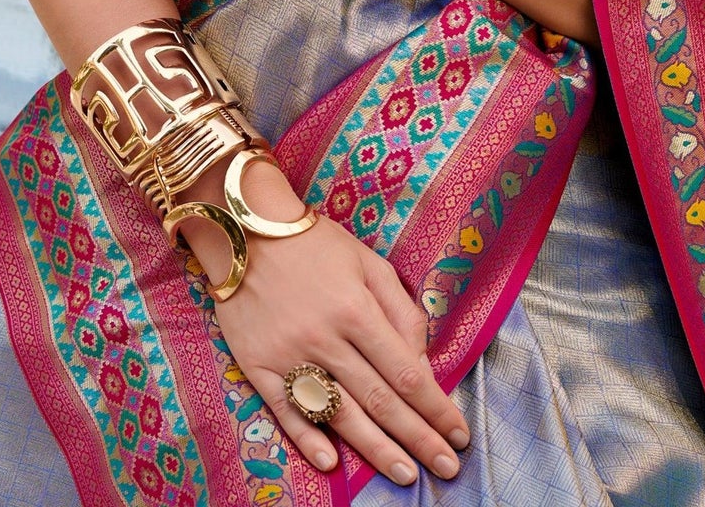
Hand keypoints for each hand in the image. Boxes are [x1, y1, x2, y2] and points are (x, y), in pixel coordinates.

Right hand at [184, 157, 468, 485]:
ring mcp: (290, 356)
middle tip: (447, 468)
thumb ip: (401, 311)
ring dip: (376, 450)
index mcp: (358, 310)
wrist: (246, 230)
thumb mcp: (369, 263)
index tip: (458, 434)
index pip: (406, 373)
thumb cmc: (316, 245)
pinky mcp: (258, 366)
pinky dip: (308, 439)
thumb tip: (422, 363)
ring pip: (340, 414)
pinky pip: (285, 411)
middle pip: (380, 401)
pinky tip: (332, 463)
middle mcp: (327, 338)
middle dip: (418, 439)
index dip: (435, 408)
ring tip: (406, 475)